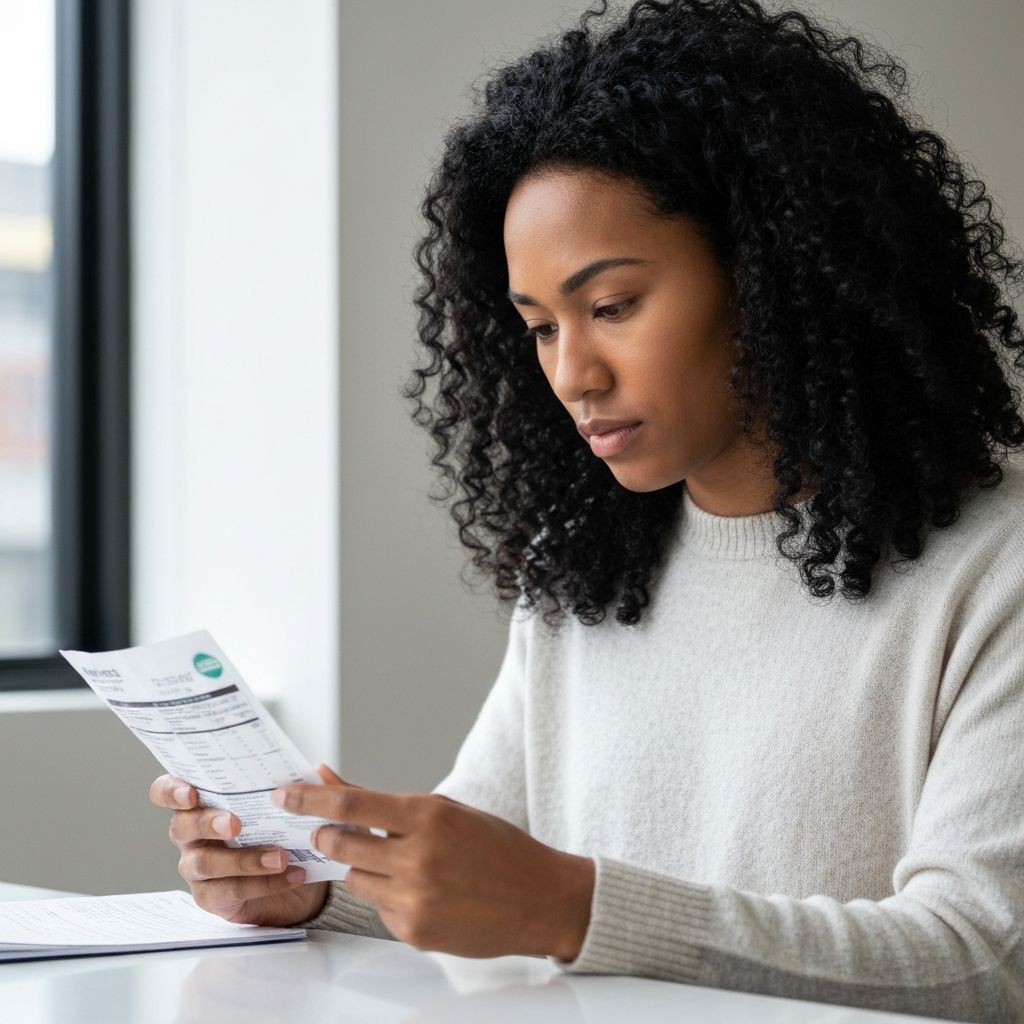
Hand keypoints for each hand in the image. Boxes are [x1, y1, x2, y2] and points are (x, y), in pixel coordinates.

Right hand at [149, 772, 329, 925]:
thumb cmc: (287, 829)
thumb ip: (306, 788)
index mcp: (203, 801)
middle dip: (208, 823)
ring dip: (244, 858)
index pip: (166, 791)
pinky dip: (263, 882)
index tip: (191, 792)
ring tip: (280, 855)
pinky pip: (229, 890)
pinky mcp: (212, 897)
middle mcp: (191, 834)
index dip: (171, 790)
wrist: (302, 874)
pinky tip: (293, 875)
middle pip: (182, 826)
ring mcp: (198, 867)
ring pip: (204, 862)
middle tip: (235, 824)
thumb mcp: (298, 804)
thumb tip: (319, 770)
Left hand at [271, 767, 595, 958]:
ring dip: (362, 868)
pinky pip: (379, 908)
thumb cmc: (495, 846)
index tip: (284, 793)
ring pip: (355, 879)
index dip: (309, 798)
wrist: (540, 898)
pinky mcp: (415, 931)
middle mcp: (419, 858)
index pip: (350, 806)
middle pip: (340, 844)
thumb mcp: (444, 811)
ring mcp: (416, 899)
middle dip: (325, 835)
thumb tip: (328, 777)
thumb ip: (382, 801)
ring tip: (397, 864)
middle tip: (326, 831)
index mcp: (429, 816)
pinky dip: (389, 897)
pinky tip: (423, 892)